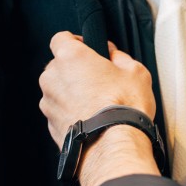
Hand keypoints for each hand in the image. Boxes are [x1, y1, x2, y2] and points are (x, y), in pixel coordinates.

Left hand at [39, 31, 155, 149]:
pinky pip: (59, 111)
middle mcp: (53, 78)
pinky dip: (70, 112)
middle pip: (58, 65)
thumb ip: (120, 57)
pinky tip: (90, 118)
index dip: (76, 41)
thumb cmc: (123, 108)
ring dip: (71, 92)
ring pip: (57, 90)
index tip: (88, 48)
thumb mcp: (135, 72)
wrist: (113, 146)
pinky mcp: (50, 124)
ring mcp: (49, 102)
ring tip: (96, 103)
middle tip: (98, 78)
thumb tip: (115, 56)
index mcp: (70, 57)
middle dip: (75, 69)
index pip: (61, 38)